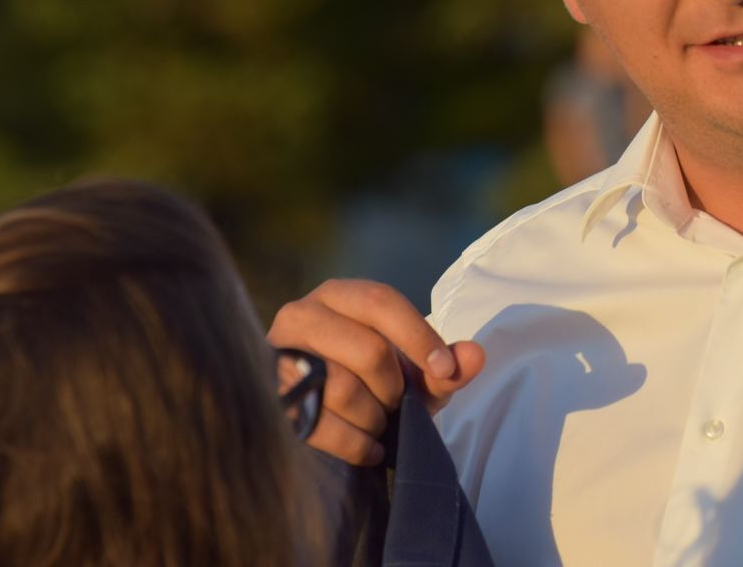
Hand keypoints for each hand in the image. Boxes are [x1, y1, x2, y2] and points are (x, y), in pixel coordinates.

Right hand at [268, 279, 485, 464]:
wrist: (324, 412)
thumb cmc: (373, 381)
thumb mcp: (415, 372)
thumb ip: (448, 364)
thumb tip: (475, 356)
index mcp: (339, 295)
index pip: (381, 302)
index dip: (418, 336)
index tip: (443, 370)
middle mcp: (302, 315)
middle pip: (368, 350)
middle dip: (393, 386)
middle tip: (396, 402)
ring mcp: (277, 356)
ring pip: (342, 389)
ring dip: (374, 417)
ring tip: (380, 422)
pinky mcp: (267, 398)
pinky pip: (318, 425)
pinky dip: (355, 444)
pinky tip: (369, 448)